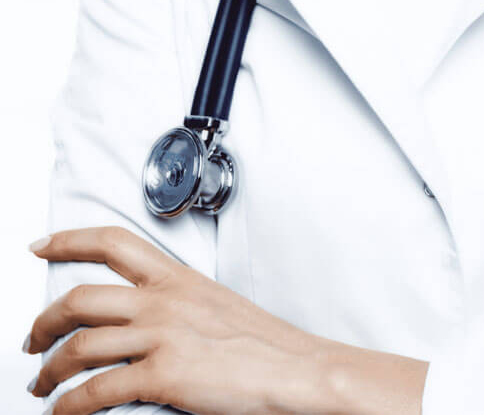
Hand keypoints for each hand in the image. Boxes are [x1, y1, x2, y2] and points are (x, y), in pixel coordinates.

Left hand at [24, 227, 337, 414]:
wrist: (296, 368)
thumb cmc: (261, 338)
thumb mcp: (213, 302)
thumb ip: (175, 301)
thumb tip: (143, 314)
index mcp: (177, 277)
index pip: (113, 242)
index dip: (70, 240)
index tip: (41, 246)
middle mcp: (163, 300)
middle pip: (81, 297)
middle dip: (44, 319)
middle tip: (32, 336)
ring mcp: (162, 335)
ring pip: (80, 345)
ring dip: (50, 369)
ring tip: (42, 383)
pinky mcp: (165, 375)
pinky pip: (96, 391)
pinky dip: (69, 406)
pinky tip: (64, 413)